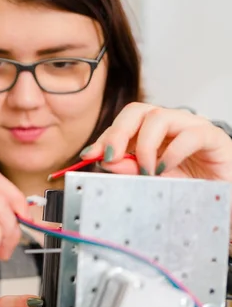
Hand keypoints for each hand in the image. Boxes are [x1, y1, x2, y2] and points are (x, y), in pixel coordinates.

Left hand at [80, 102, 231, 179]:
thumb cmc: (190, 185)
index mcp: (152, 131)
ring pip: (159, 117)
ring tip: (144, 171)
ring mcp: (191, 127)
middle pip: (137, 111)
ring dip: (144, 146)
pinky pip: (189, 135)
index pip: (122, 123)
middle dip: (118, 134)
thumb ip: (129, 170)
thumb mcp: (152, 179)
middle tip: (110, 158)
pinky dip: (171, 153)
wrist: (224, 196)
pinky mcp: (212, 137)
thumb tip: (105, 162)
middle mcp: (170, 123)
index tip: (89, 155)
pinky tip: (163, 170)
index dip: (104, 137)